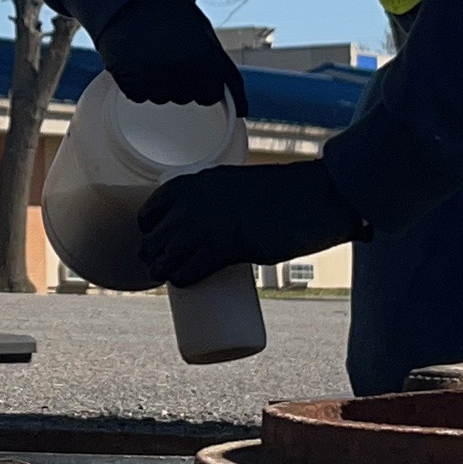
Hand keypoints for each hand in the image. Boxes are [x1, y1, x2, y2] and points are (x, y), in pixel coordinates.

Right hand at [100, 0, 245, 113]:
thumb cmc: (176, 17)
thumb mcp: (208, 39)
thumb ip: (226, 74)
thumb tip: (242, 110)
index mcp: (206, 63)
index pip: (209, 95)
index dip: (203, 81)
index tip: (193, 64)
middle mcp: (182, 75)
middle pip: (185, 97)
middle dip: (181, 81)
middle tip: (171, 53)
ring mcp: (155, 81)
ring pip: (162, 98)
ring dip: (159, 83)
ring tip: (154, 53)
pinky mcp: (131, 83)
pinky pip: (140, 95)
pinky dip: (139, 83)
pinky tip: (139, 60)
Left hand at [137, 159, 356, 288]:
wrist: (313, 195)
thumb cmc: (280, 191)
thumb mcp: (238, 184)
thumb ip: (220, 202)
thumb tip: (212, 225)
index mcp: (197, 181)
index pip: (153, 208)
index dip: (150, 227)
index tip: (155, 237)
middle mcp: (195, 202)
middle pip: (157, 236)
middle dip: (153, 253)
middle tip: (160, 263)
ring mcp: (209, 225)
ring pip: (168, 255)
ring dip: (163, 269)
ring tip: (168, 276)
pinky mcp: (228, 248)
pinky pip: (191, 269)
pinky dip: (183, 278)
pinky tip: (181, 282)